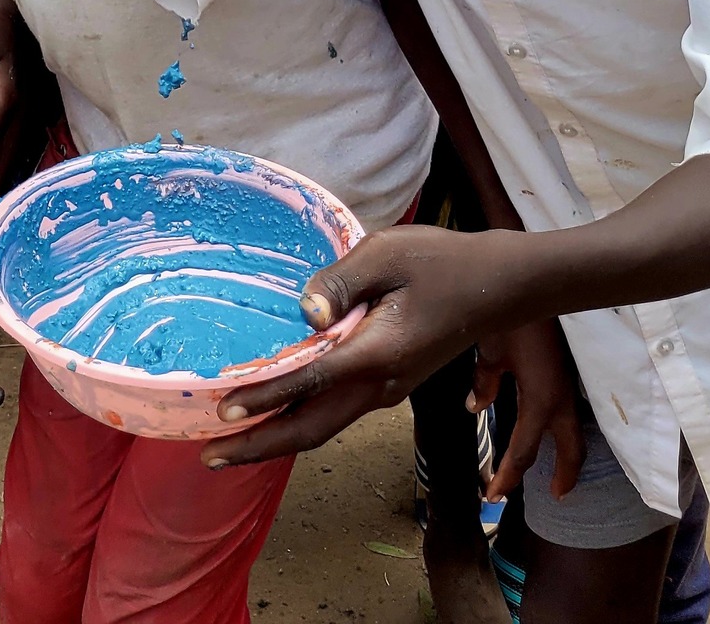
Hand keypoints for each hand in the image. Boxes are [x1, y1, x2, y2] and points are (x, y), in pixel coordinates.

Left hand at [196, 225, 524, 467]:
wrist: (500, 286)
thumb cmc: (443, 261)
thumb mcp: (387, 254)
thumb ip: (341, 281)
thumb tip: (302, 312)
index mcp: (377, 354)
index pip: (309, 382)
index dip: (264, 397)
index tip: (222, 411)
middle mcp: (380, 384)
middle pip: (312, 429)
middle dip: (260, 445)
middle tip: (210, 456)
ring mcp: (386, 389)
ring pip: (324, 425)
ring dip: (276, 438)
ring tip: (231, 443)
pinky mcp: (389, 382)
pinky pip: (336, 410)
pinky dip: (300, 418)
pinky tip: (276, 410)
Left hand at [473, 318, 584, 502]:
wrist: (541, 282)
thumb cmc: (514, 315)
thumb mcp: (491, 350)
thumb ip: (484, 382)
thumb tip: (474, 407)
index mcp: (542, 400)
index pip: (523, 451)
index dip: (507, 477)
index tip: (492, 496)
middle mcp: (562, 400)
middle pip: (571, 451)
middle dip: (562, 477)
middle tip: (548, 497)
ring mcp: (569, 387)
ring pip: (575, 432)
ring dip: (566, 456)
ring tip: (554, 474)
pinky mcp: (567, 375)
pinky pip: (569, 412)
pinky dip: (563, 430)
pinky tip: (549, 429)